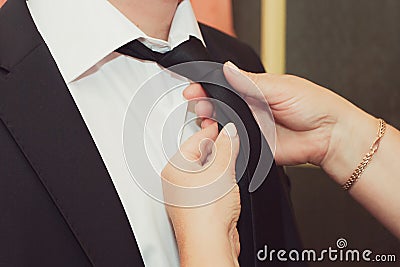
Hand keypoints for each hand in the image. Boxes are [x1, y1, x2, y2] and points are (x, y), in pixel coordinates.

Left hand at [161, 123, 240, 266]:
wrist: (210, 243)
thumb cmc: (205, 213)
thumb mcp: (221, 170)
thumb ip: (227, 147)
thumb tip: (229, 133)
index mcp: (174, 168)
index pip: (194, 141)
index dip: (211, 131)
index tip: (223, 126)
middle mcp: (177, 182)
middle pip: (199, 156)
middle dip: (216, 148)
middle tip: (231, 141)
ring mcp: (188, 196)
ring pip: (206, 172)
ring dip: (220, 166)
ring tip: (232, 161)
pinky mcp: (200, 207)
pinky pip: (210, 186)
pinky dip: (221, 181)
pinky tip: (229, 182)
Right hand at [184, 62, 376, 183]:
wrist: (329, 135)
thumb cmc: (314, 105)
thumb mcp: (280, 86)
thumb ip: (250, 81)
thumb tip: (228, 68)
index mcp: (256, 89)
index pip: (226, 86)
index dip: (208, 87)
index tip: (195, 89)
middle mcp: (251, 108)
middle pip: (220, 106)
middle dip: (205, 104)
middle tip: (200, 104)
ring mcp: (251, 128)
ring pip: (223, 125)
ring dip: (210, 123)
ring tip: (207, 120)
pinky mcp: (254, 146)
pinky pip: (233, 144)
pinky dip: (222, 142)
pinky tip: (217, 137)